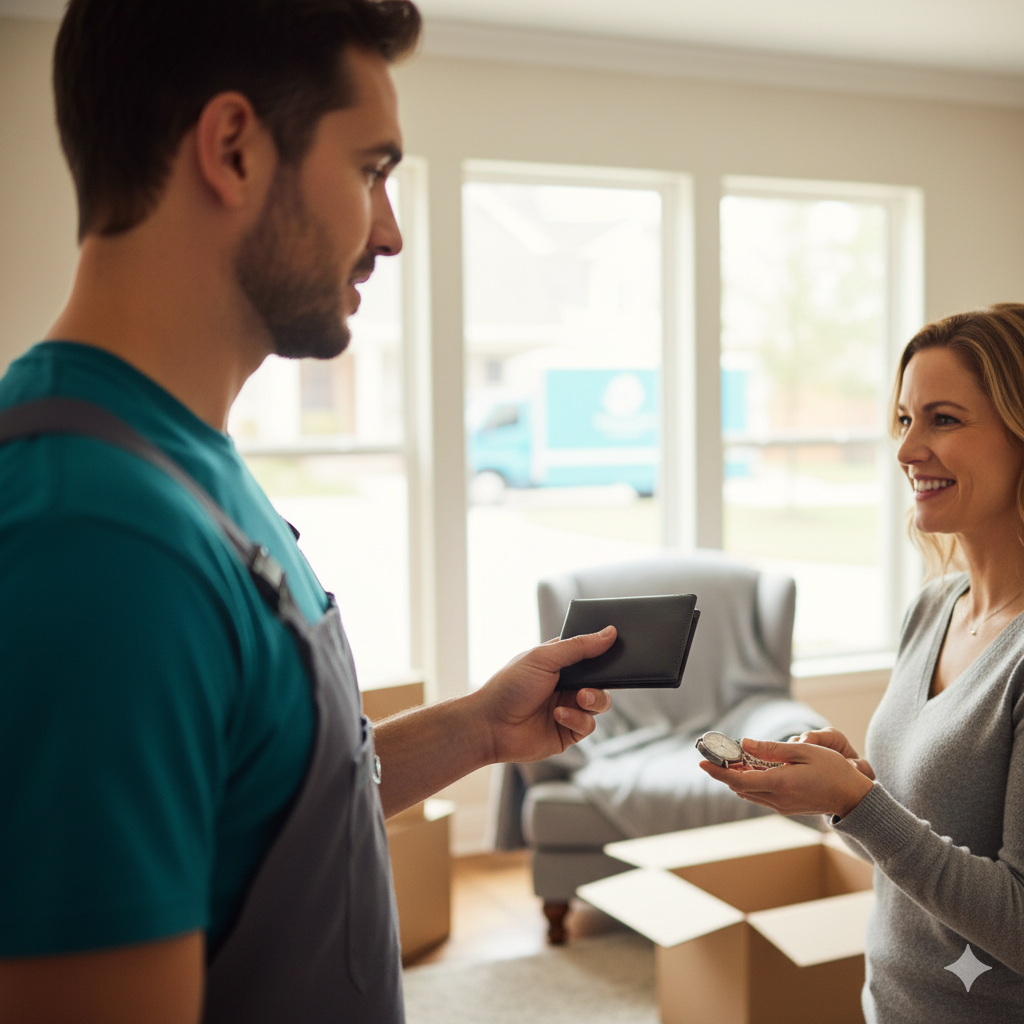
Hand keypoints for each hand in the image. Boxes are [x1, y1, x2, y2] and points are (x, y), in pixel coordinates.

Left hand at [474, 627, 615, 764]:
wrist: (490, 725)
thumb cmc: (510, 686)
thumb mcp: (544, 658)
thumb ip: (578, 646)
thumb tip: (610, 633)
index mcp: (560, 663)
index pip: (590, 654)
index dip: (604, 652)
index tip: (618, 647)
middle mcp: (566, 685)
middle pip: (601, 680)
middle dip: (605, 680)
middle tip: (601, 678)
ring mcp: (568, 709)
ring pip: (600, 703)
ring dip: (594, 699)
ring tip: (579, 698)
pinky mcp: (568, 733)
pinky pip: (588, 725)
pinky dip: (577, 719)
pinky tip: (558, 716)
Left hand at [699, 737, 873, 817]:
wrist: (854, 798)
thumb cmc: (833, 770)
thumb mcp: (803, 751)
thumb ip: (772, 749)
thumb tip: (745, 743)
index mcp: (780, 783)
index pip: (739, 780)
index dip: (717, 772)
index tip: (702, 762)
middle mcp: (777, 798)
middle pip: (739, 786)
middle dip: (726, 771)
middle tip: (719, 753)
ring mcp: (781, 806)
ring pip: (748, 792)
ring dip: (738, 777)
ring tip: (734, 758)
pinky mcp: (786, 807)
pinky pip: (760, 795)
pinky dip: (751, 782)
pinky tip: (753, 768)